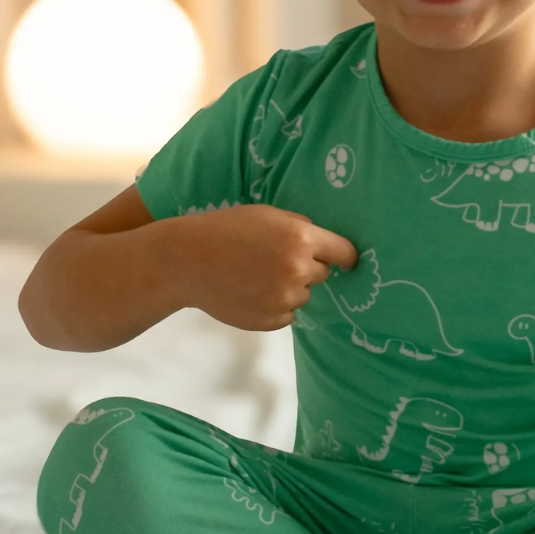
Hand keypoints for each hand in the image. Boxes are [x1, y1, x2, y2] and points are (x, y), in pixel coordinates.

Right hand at [171, 203, 357, 330]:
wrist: (187, 260)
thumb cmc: (227, 229)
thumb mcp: (268, 214)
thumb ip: (301, 227)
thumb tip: (327, 244)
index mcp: (302, 239)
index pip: (345, 253)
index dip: (345, 256)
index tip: (347, 261)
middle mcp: (298, 270)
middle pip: (323, 274)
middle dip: (307, 268)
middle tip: (276, 260)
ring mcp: (284, 298)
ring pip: (304, 295)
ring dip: (290, 288)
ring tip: (258, 275)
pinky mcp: (270, 320)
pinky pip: (288, 314)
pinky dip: (276, 306)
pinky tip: (252, 292)